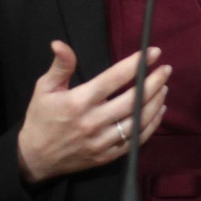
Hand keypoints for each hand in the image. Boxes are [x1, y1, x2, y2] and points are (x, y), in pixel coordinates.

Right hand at [17, 41, 169, 184]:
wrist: (35, 158)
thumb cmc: (41, 118)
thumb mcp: (44, 88)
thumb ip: (60, 66)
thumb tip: (60, 43)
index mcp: (78, 102)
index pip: (114, 78)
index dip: (136, 64)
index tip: (153, 52)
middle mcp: (92, 121)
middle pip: (132, 100)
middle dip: (153, 82)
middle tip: (166, 69)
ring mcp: (102, 141)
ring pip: (138, 120)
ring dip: (155, 102)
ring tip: (164, 87)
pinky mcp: (107, 156)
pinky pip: (136, 140)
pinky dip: (151, 124)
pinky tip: (158, 111)